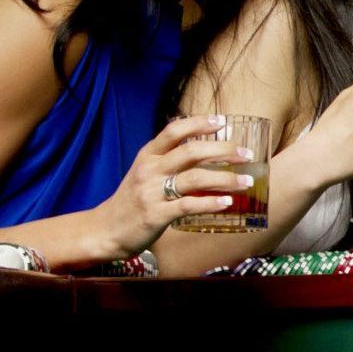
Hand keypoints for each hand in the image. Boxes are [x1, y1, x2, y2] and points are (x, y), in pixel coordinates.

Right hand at [91, 115, 255, 257]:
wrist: (105, 230)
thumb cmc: (133, 200)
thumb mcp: (145, 172)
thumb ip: (169, 160)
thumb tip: (205, 149)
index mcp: (148, 156)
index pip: (174, 131)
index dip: (198, 123)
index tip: (222, 121)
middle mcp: (150, 170)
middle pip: (191, 152)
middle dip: (223, 150)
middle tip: (247, 154)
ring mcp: (152, 193)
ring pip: (195, 179)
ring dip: (225, 179)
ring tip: (247, 181)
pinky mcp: (156, 215)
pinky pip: (188, 206)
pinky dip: (211, 203)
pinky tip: (228, 203)